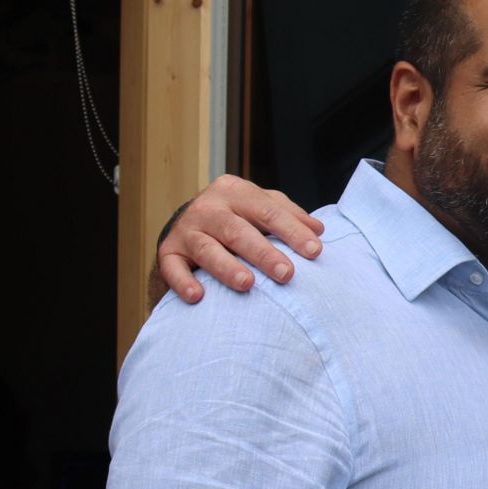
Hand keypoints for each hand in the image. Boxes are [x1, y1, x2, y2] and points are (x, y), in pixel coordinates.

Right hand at [158, 175, 323, 302]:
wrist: (191, 221)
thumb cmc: (239, 216)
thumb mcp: (262, 206)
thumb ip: (290, 215)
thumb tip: (318, 230)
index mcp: (235, 192)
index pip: (267, 211)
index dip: (292, 231)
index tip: (314, 251)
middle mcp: (209, 208)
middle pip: (237, 230)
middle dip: (263, 253)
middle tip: (286, 273)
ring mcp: (187, 230)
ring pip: (206, 248)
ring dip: (227, 267)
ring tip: (247, 284)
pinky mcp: (169, 251)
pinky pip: (173, 267)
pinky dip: (183, 282)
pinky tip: (198, 296)